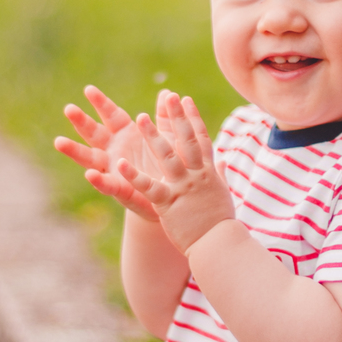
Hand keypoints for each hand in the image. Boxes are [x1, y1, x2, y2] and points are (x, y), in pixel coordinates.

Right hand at [54, 84, 171, 225]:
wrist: (175, 197)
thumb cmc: (168, 164)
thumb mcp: (169, 138)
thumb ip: (165, 117)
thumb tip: (167, 93)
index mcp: (126, 135)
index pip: (111, 116)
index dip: (101, 103)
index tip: (88, 89)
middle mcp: (115, 151)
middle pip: (95, 133)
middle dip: (81, 122)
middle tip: (68, 109)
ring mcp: (114, 171)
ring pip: (91, 159)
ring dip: (75, 151)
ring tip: (59, 141)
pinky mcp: (121, 191)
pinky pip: (108, 185)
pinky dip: (98, 180)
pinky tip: (90, 175)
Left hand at [113, 93, 234, 253]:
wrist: (220, 245)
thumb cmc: (220, 222)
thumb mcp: (222, 193)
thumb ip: (219, 174)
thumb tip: (221, 161)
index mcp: (208, 172)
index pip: (201, 139)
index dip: (193, 118)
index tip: (185, 99)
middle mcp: (196, 175)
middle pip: (187, 140)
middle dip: (177, 116)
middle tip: (168, 96)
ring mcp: (183, 187)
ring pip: (167, 156)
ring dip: (153, 136)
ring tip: (140, 118)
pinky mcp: (169, 202)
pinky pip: (149, 186)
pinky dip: (133, 175)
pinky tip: (119, 164)